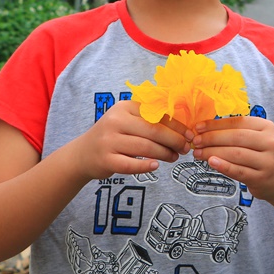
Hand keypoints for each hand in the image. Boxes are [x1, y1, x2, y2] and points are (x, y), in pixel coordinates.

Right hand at [72, 100, 192, 180]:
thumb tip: (183, 129)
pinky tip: (156, 166)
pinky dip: (145, 166)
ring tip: (174, 157)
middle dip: (173, 140)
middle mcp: (115, 121)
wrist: (83, 154)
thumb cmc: (113, 136)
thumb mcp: (127, 121)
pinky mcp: (105, 160)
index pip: (156, 115)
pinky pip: (130, 164)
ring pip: (144, 147)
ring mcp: (109, 141)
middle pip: (153, 131)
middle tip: (185, 148)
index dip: (176, 126)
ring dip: (164, 154)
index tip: (190, 134)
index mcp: (125, 107)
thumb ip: (150, 121)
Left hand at [191, 117, 273, 201]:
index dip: (216, 124)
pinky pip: (239, 171)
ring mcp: (268, 161)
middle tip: (196, 141)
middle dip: (212, 138)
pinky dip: (223, 166)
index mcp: (267, 127)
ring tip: (198, 153)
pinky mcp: (261, 178)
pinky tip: (211, 162)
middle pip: (236, 137)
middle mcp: (270, 142)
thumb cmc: (260, 156)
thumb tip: (204, 129)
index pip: (238, 122)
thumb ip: (235, 132)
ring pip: (236, 154)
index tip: (199, 127)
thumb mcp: (255, 138)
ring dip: (213, 152)